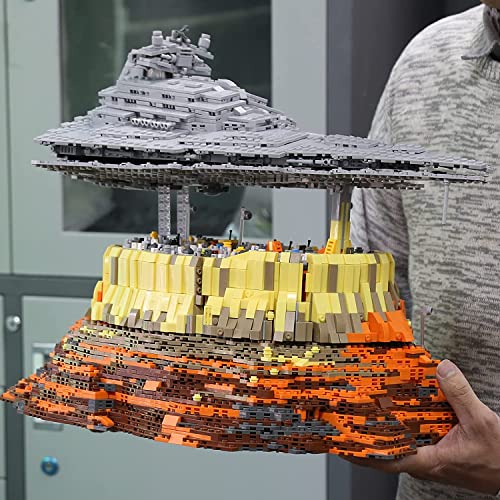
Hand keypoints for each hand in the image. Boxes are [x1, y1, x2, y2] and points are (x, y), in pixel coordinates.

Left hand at [347, 360, 499, 494]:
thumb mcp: (481, 422)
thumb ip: (460, 395)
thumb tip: (442, 369)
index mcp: (430, 462)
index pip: (387, 459)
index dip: (362, 451)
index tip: (342, 441)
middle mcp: (427, 463)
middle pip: (388, 450)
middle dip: (367, 436)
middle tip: (347, 419)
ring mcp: (432, 459)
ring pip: (401, 444)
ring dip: (384, 429)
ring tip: (365, 410)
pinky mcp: (440, 453)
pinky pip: (415, 439)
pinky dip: (404, 426)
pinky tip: (399, 410)